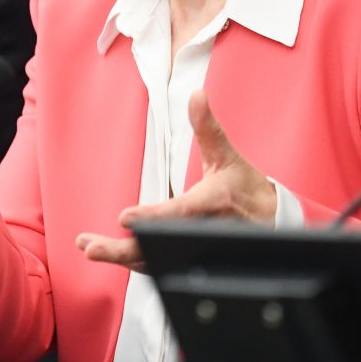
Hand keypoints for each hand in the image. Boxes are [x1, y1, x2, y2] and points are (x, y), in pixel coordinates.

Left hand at [77, 88, 277, 270]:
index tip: (125, 218)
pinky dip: (134, 263)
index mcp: (212, 203)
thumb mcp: (228, 156)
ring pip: (156, 263)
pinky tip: (110, 254)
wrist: (272, 223)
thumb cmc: (246, 188)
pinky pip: (161, 267)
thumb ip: (207, 127)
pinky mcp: (192, 262)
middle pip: (160, 248)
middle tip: (91, 248)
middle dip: (123, 251)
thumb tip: (197, 94)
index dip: (153, 217)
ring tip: (88, 247)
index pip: (180, 212)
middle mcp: (203, 232)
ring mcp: (197, 252)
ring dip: (120, 257)